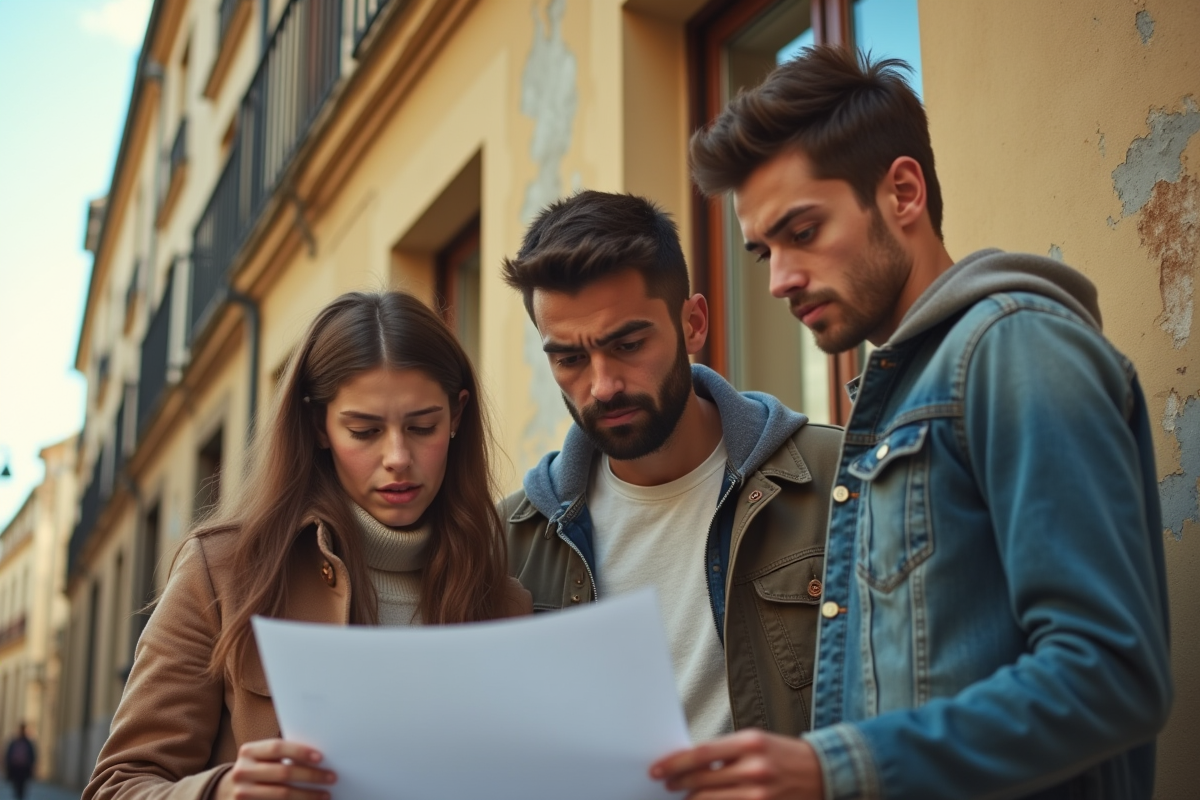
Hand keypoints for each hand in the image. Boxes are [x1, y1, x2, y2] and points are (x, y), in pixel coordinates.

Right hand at [216, 738, 336, 799]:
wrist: (230, 791)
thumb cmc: (258, 770)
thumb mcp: (263, 758)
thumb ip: (283, 755)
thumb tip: (319, 758)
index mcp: (248, 752)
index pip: (277, 747)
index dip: (300, 751)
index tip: (321, 757)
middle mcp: (241, 771)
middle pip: (283, 772)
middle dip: (311, 775)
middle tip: (331, 777)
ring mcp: (241, 793)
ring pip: (282, 794)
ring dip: (308, 795)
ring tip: (325, 794)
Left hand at [649, 729, 823, 799]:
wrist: (824, 772)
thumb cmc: (784, 754)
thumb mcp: (755, 742)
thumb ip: (725, 752)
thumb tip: (691, 763)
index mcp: (749, 743)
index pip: (701, 754)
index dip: (675, 763)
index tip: (659, 769)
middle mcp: (754, 768)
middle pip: (701, 780)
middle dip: (678, 783)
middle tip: (665, 783)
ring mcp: (759, 794)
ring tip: (683, 796)